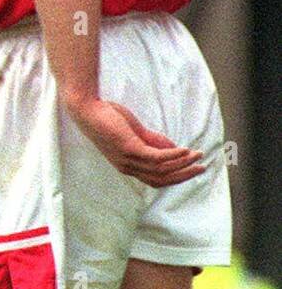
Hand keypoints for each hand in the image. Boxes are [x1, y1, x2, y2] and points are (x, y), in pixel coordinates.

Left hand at [66, 95, 203, 187]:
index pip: (156, 180)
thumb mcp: (135, 132)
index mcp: (128, 166)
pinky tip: (185, 150)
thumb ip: (153, 140)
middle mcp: (128, 167)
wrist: (87, 108)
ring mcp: (128, 159)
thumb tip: (174, 148)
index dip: (176, 177)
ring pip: (162, 169)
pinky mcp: (129, 148)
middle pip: (162, 179)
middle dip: (184, 175)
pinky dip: (173, 155)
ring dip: (183, 163)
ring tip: (198, 156)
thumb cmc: (108, 117)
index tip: (193, 170)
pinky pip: (157, 157)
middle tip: (202, 168)